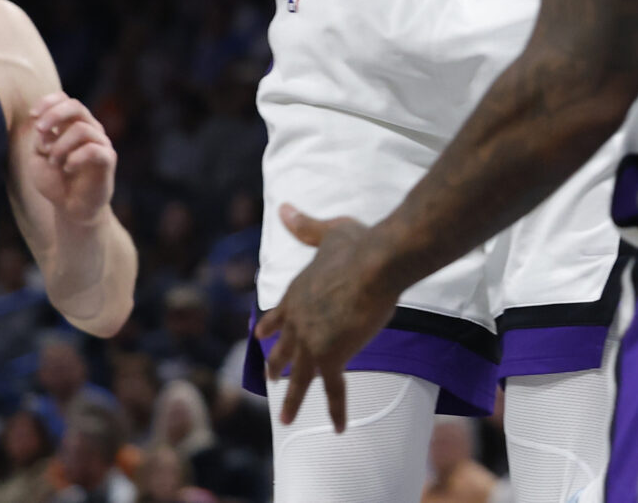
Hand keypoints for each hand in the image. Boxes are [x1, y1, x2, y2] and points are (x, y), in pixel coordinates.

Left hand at [21, 93, 114, 224]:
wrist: (72, 207)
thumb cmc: (56, 181)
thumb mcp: (38, 158)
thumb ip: (41, 140)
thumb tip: (47, 129)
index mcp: (71, 125)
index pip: (65, 99)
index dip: (48, 102)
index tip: (32, 116)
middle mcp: (89, 129)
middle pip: (76, 106)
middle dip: (54, 115)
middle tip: (39, 131)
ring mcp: (100, 142)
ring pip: (81, 129)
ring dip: (60, 146)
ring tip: (54, 162)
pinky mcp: (108, 158)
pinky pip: (93, 149)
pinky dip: (74, 158)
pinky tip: (67, 168)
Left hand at [257, 204, 402, 432]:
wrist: (376, 263)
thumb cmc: (359, 244)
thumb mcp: (329, 232)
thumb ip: (306, 226)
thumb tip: (285, 207)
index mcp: (295, 295)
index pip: (276, 317)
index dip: (270, 329)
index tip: (261, 338)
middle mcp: (297, 322)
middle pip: (282, 350)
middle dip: (277, 365)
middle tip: (271, 377)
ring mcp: (311, 343)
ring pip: (298, 377)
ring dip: (292, 399)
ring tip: (285, 418)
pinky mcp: (332, 357)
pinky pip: (334, 390)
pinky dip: (336, 410)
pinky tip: (340, 429)